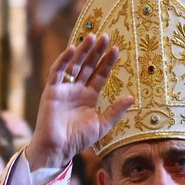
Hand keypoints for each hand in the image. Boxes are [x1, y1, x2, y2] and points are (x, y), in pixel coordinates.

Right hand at [25, 33, 133, 170]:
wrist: (58, 148)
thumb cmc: (79, 139)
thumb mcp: (102, 124)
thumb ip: (115, 111)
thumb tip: (132, 98)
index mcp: (89, 96)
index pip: (100, 75)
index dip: (107, 62)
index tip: (116, 50)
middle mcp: (77, 89)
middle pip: (88, 66)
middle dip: (97, 51)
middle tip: (106, 36)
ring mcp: (64, 88)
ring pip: (74, 65)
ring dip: (82, 51)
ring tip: (92, 37)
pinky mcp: (52, 90)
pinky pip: (57, 72)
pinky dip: (63, 60)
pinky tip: (72, 49)